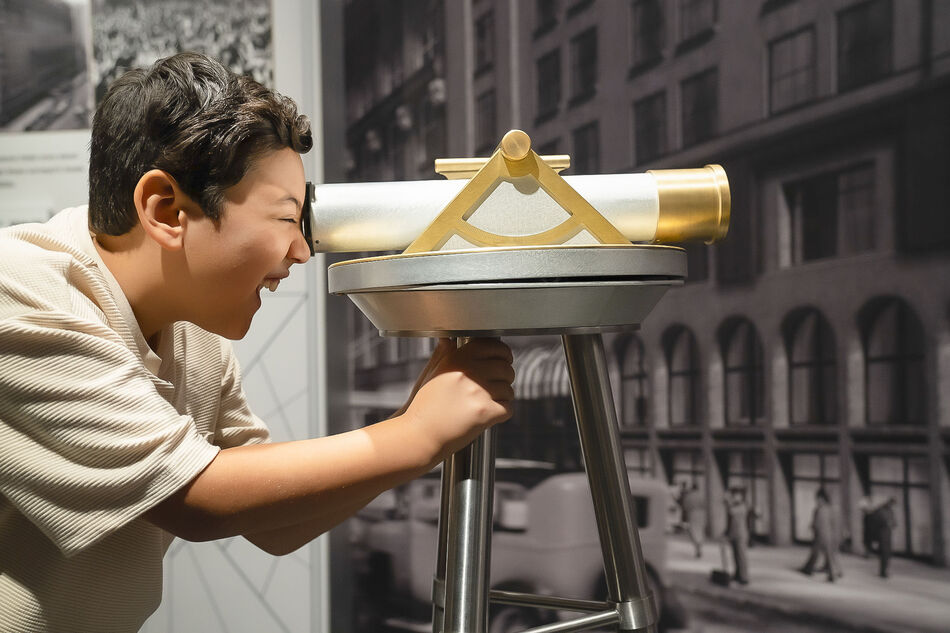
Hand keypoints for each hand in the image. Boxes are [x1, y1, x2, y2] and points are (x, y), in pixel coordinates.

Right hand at [402, 338, 514, 460]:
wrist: (419, 435)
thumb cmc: (424, 406)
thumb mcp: (432, 373)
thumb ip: (444, 354)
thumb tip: (448, 339)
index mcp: (458, 358)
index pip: (494, 346)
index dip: (503, 354)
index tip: (503, 360)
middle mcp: (469, 372)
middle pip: (506, 368)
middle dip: (505, 378)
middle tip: (495, 386)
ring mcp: (478, 392)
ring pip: (508, 390)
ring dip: (502, 397)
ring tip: (486, 404)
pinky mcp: (484, 412)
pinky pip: (508, 408)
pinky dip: (501, 413)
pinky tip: (488, 415)